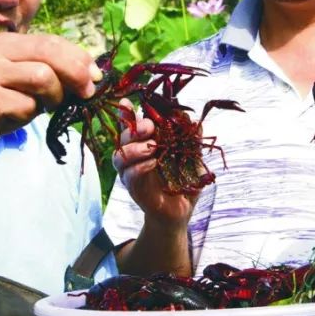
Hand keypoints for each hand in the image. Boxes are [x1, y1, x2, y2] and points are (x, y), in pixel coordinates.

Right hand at [0, 33, 99, 159]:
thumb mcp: (21, 82)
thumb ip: (49, 73)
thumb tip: (91, 75)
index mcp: (7, 43)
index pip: (52, 42)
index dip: (79, 58)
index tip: (96, 76)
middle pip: (51, 54)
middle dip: (76, 74)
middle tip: (87, 93)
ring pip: (43, 78)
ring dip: (52, 98)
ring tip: (42, 108)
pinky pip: (26, 106)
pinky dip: (29, 116)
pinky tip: (14, 118)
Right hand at [112, 104, 197, 230]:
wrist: (180, 211)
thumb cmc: (183, 182)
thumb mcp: (192, 159)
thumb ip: (191, 141)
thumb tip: (194, 122)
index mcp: (143, 144)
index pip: (131, 125)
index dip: (126, 114)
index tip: (127, 103)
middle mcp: (132, 157)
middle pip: (123, 138)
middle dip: (133, 128)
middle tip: (149, 127)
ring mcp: (130, 174)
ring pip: (120, 156)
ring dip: (134, 148)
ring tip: (152, 147)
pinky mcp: (134, 189)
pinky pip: (130, 175)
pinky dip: (139, 167)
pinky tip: (152, 163)